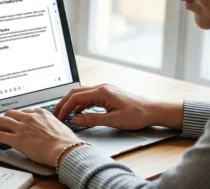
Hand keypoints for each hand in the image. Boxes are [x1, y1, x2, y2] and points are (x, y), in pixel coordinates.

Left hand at [0, 109, 81, 166]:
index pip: (24, 112)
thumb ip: (50, 124)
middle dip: (5, 118)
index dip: (18, 117)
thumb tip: (49, 129)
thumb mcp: (59, 125)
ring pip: (3, 121)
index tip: (16, 121)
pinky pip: (0, 136)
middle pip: (11, 113)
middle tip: (2, 124)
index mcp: (41, 113)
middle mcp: (30, 117)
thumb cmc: (66, 141)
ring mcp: (22, 127)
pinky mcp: (17, 139)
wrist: (65, 149)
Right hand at [52, 84, 182, 129]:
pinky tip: (79, 113)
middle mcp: (102, 88)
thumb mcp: (113, 120)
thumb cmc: (137, 115)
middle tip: (56, 114)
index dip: (64, 107)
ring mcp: (105, 90)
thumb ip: (92, 120)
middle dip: (64, 103)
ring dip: (72, 104)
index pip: (75, 97)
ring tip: (65, 115)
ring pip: (82, 94)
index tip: (59, 117)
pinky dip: (81, 104)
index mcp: (102, 92)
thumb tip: (75, 120)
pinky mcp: (108, 94)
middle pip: (76, 93)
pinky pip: (90, 97)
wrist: (153, 111)